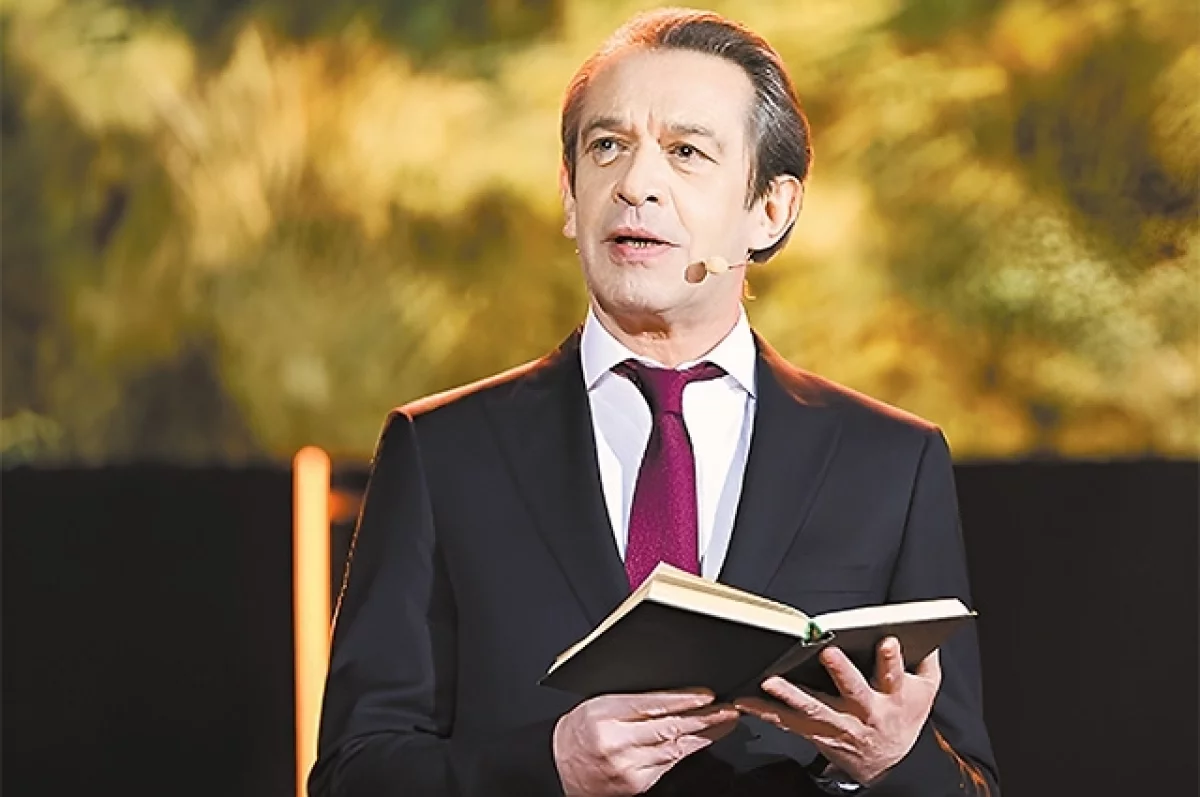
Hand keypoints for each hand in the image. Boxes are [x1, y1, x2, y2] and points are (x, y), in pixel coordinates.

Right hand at [552, 688, 739, 795]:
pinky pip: (668, 766)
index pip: (653, 704)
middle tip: (729, 709)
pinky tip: (701, 741)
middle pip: (669, 728)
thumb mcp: (600, 702)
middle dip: (705, 718)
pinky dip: (686, 752)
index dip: (684, 699)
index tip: (707, 694)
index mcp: (606, 714)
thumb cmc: (579, 729)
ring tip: (724, 722)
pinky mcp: (636, 785)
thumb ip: (633, 700)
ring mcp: (628, 767)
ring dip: (704, 735)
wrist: (557, 765)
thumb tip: (674, 693)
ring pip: (675, 749)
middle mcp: (617, 742)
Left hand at [734, 638, 940, 785]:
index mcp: (894, 697)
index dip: (892, 659)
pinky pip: (788, 723)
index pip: (894, 676)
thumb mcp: (927, 689)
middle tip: (827, 653)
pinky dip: (766, 713)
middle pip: (853, 692)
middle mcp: (866, 712)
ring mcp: (840, 725)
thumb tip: (926, 627)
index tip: (887, 640)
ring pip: (814, 709)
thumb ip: (925, 657)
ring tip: (771, 681)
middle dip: (842, 673)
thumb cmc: (905, 715)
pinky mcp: (817, 734)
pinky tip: (745, 702)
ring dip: (791, 695)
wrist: (891, 763)